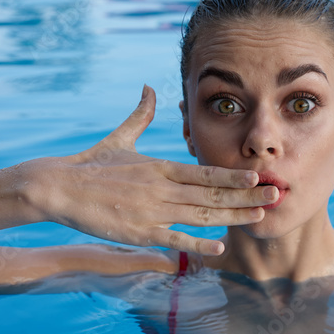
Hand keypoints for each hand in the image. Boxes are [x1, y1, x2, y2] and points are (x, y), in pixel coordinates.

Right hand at [26, 85, 273, 254]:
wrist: (57, 186)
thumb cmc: (90, 163)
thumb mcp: (120, 137)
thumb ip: (141, 115)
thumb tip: (149, 88)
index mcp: (160, 167)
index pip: (204, 172)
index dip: (232, 175)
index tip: (257, 175)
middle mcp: (161, 189)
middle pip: (212, 195)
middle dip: (246, 195)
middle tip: (275, 194)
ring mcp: (152, 212)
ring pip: (201, 217)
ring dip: (233, 217)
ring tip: (259, 216)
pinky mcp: (140, 232)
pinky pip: (175, 240)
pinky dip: (198, 244)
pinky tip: (220, 246)